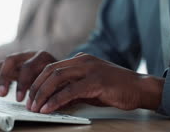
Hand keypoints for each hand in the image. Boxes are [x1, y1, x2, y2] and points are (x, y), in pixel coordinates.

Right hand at [0, 51, 56, 100]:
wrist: (61, 70)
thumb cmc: (60, 78)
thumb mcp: (59, 81)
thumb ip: (51, 87)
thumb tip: (45, 99)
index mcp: (43, 57)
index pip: (28, 67)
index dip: (22, 83)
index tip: (20, 99)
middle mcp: (29, 54)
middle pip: (11, 61)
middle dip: (4, 78)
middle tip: (2, 94)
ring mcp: (20, 58)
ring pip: (3, 64)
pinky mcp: (13, 64)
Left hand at [27, 53, 164, 113]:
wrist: (140, 88)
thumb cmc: (117, 88)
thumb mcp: (91, 87)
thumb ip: (73, 90)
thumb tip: (55, 100)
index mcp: (81, 60)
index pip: (52, 67)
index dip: (38, 81)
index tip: (31, 96)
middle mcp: (83, 61)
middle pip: (50, 70)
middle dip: (36, 87)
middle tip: (29, 103)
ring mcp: (90, 69)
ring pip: (57, 78)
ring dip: (42, 94)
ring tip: (35, 107)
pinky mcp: (96, 81)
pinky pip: (70, 90)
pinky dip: (56, 100)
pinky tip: (49, 108)